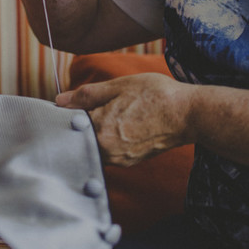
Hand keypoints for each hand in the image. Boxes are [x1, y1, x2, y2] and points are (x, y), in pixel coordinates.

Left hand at [56, 74, 190, 165]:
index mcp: (100, 130)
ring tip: (110, 114)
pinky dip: (108, 139)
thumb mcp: (118, 86)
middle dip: (80, 124)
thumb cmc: (156, 95)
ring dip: (95, 132)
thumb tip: (60, 101)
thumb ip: (86, 95)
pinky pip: (109, 151)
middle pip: (79, 138)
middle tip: (90, 107)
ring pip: (94, 145)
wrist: (188, 115)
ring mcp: (119, 159)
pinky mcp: (130, 162)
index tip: (69, 104)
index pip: (68, 124)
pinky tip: (120, 125)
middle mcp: (107, 151)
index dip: (66, 112)